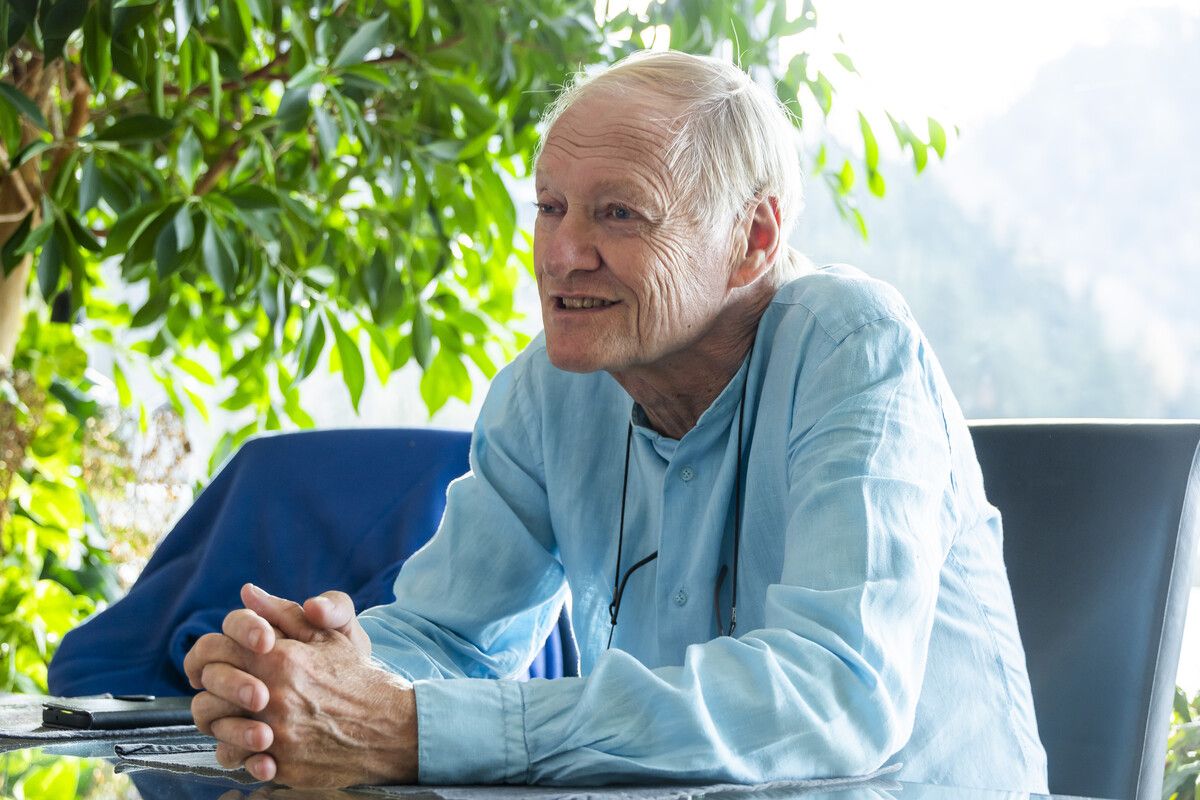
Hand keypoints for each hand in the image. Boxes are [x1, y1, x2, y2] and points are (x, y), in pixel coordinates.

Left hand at [184, 585, 416, 786]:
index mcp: (279, 660)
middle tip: (224, 691)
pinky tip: (255, 743)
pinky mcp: (281, 767)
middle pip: (206, 696)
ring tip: (238, 717)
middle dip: (211, 692)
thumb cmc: (357, 678)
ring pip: (216, 733)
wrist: (390, 727)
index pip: (213, 650)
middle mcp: (272, 698)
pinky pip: (238, 761)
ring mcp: (275, 736)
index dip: (208, 654)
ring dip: (220, 724)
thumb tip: (248, 593)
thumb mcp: (328, 637)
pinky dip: (240, 753)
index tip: (220, 659)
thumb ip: (283, 613)